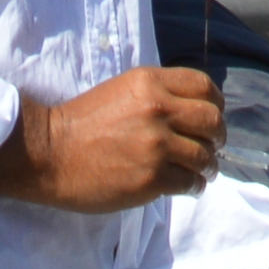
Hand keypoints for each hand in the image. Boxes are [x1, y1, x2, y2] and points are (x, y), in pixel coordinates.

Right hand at [0, 68, 224, 211]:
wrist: (50, 153)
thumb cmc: (82, 122)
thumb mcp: (121, 90)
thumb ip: (157, 95)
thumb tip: (192, 111)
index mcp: (149, 82)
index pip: (203, 86)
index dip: (214, 103)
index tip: (210, 116)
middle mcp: (158, 109)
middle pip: (212, 120)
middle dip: (217, 136)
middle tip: (211, 147)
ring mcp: (156, 145)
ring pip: (205, 155)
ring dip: (207, 166)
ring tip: (200, 171)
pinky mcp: (152, 177)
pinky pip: (190, 182)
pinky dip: (194, 185)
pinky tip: (187, 186)